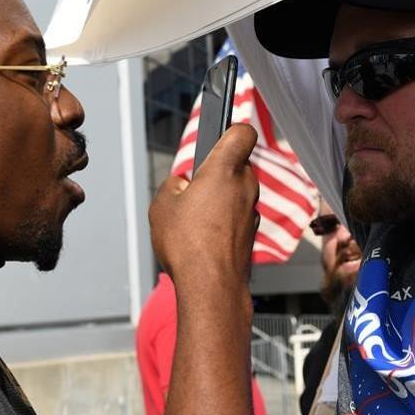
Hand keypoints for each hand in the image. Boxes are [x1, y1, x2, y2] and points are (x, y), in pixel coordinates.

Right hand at [149, 124, 259, 280]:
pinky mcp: (252, 232)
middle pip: (235, 165)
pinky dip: (223, 220)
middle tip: (193, 188)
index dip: (231, 129)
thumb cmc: (189, 245)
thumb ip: (173, 185)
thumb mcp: (162, 205)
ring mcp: (252, 211)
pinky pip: (237, 215)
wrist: (211, 285)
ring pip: (236, 192)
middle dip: (216, 172)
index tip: (220, 132)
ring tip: (194, 218)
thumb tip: (182, 185)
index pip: (242, 132)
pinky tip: (204, 236)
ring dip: (219, 198)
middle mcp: (245, 186)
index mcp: (225, 169)